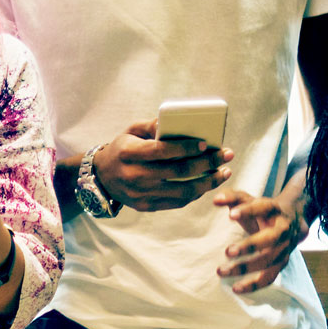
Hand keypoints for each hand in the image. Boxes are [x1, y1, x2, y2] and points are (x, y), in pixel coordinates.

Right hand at [92, 119, 232, 211]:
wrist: (101, 178)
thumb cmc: (122, 149)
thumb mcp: (131, 131)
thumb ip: (152, 125)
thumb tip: (176, 122)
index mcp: (129, 153)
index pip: (162, 151)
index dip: (186, 148)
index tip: (207, 143)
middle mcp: (135, 175)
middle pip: (178, 171)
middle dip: (207, 163)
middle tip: (226, 154)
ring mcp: (141, 194)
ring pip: (183, 191)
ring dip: (208, 182)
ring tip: (223, 172)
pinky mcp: (146, 206)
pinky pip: (177, 202)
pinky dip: (195, 193)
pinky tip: (207, 184)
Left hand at [214, 188, 309, 292]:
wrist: (293, 221)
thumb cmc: (264, 210)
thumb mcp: (251, 199)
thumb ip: (233, 197)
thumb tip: (215, 200)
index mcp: (275, 210)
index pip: (263, 208)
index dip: (249, 211)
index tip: (231, 214)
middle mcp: (282, 230)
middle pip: (270, 239)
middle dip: (250, 246)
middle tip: (228, 251)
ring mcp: (284, 249)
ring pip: (268, 260)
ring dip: (246, 267)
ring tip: (221, 271)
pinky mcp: (281, 264)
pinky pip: (269, 277)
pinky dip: (254, 285)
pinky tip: (235, 288)